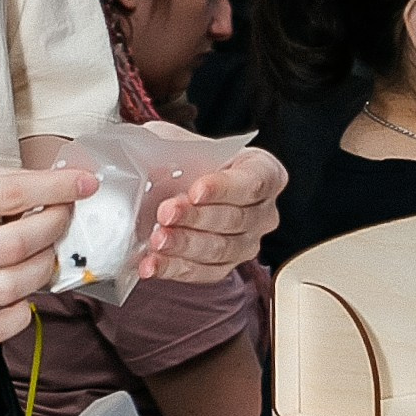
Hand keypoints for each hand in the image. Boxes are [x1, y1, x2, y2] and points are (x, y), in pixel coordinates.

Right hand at [0, 155, 91, 348]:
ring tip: (46, 253)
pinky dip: (14, 320)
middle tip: (63, 217)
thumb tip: (38, 185)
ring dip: (42, 270)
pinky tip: (23, 299)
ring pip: (4, 290)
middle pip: (11, 246)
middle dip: (54, 228)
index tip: (82, 184)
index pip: (6, 196)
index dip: (54, 190)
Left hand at [140, 146, 283, 282]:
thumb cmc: (180, 158)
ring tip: (157, 240)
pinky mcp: (222, 267)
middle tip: (166, 213)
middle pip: (236, 219)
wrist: (167, 180)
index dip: (225, 188)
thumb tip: (152, 169)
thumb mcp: (174, 143)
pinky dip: (173, 268)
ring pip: (220, 249)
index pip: (253, 181)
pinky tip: (152, 264)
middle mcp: (262, 211)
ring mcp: (246, 243)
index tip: (195, 191)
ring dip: (184, 245)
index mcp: (262, 171)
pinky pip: (202, 272)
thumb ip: (169, 153)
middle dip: (196, 218)